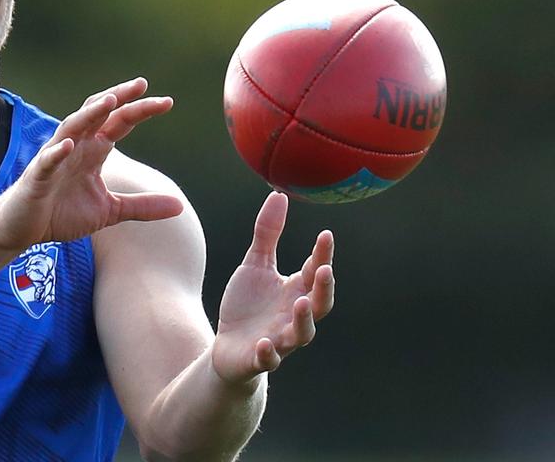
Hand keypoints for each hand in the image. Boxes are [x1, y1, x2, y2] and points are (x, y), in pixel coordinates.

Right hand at [0, 77, 184, 250]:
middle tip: (142, 85)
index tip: (167, 102)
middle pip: (98, 114)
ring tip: (109, 102)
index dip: (140, 110)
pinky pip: (47, 160)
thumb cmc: (62, 213)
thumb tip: (180, 206)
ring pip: (72, 127)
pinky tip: (68, 144)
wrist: (23, 229)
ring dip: (90, 114)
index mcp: (94, 151)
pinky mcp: (37, 177)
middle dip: (119, 98)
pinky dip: (57, 152)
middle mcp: (75, 147)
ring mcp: (55, 158)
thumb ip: (142, 206)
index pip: (119, 122)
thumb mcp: (110, 210)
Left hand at [211, 192, 335, 383]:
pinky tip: (264, 343)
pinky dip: (268, 353)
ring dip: (304, 320)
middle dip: (324, 288)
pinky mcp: (259, 358)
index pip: (315, 272)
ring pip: (302, 334)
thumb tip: (279, 195)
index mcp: (296, 291)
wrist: (228, 347)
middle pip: (320, 304)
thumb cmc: (248, 305)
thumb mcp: (255, 265)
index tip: (326, 234)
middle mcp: (294, 316)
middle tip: (325, 269)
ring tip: (301, 302)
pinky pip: (269, 359)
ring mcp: (280, 339)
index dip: (322, 255)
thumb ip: (268, 234)